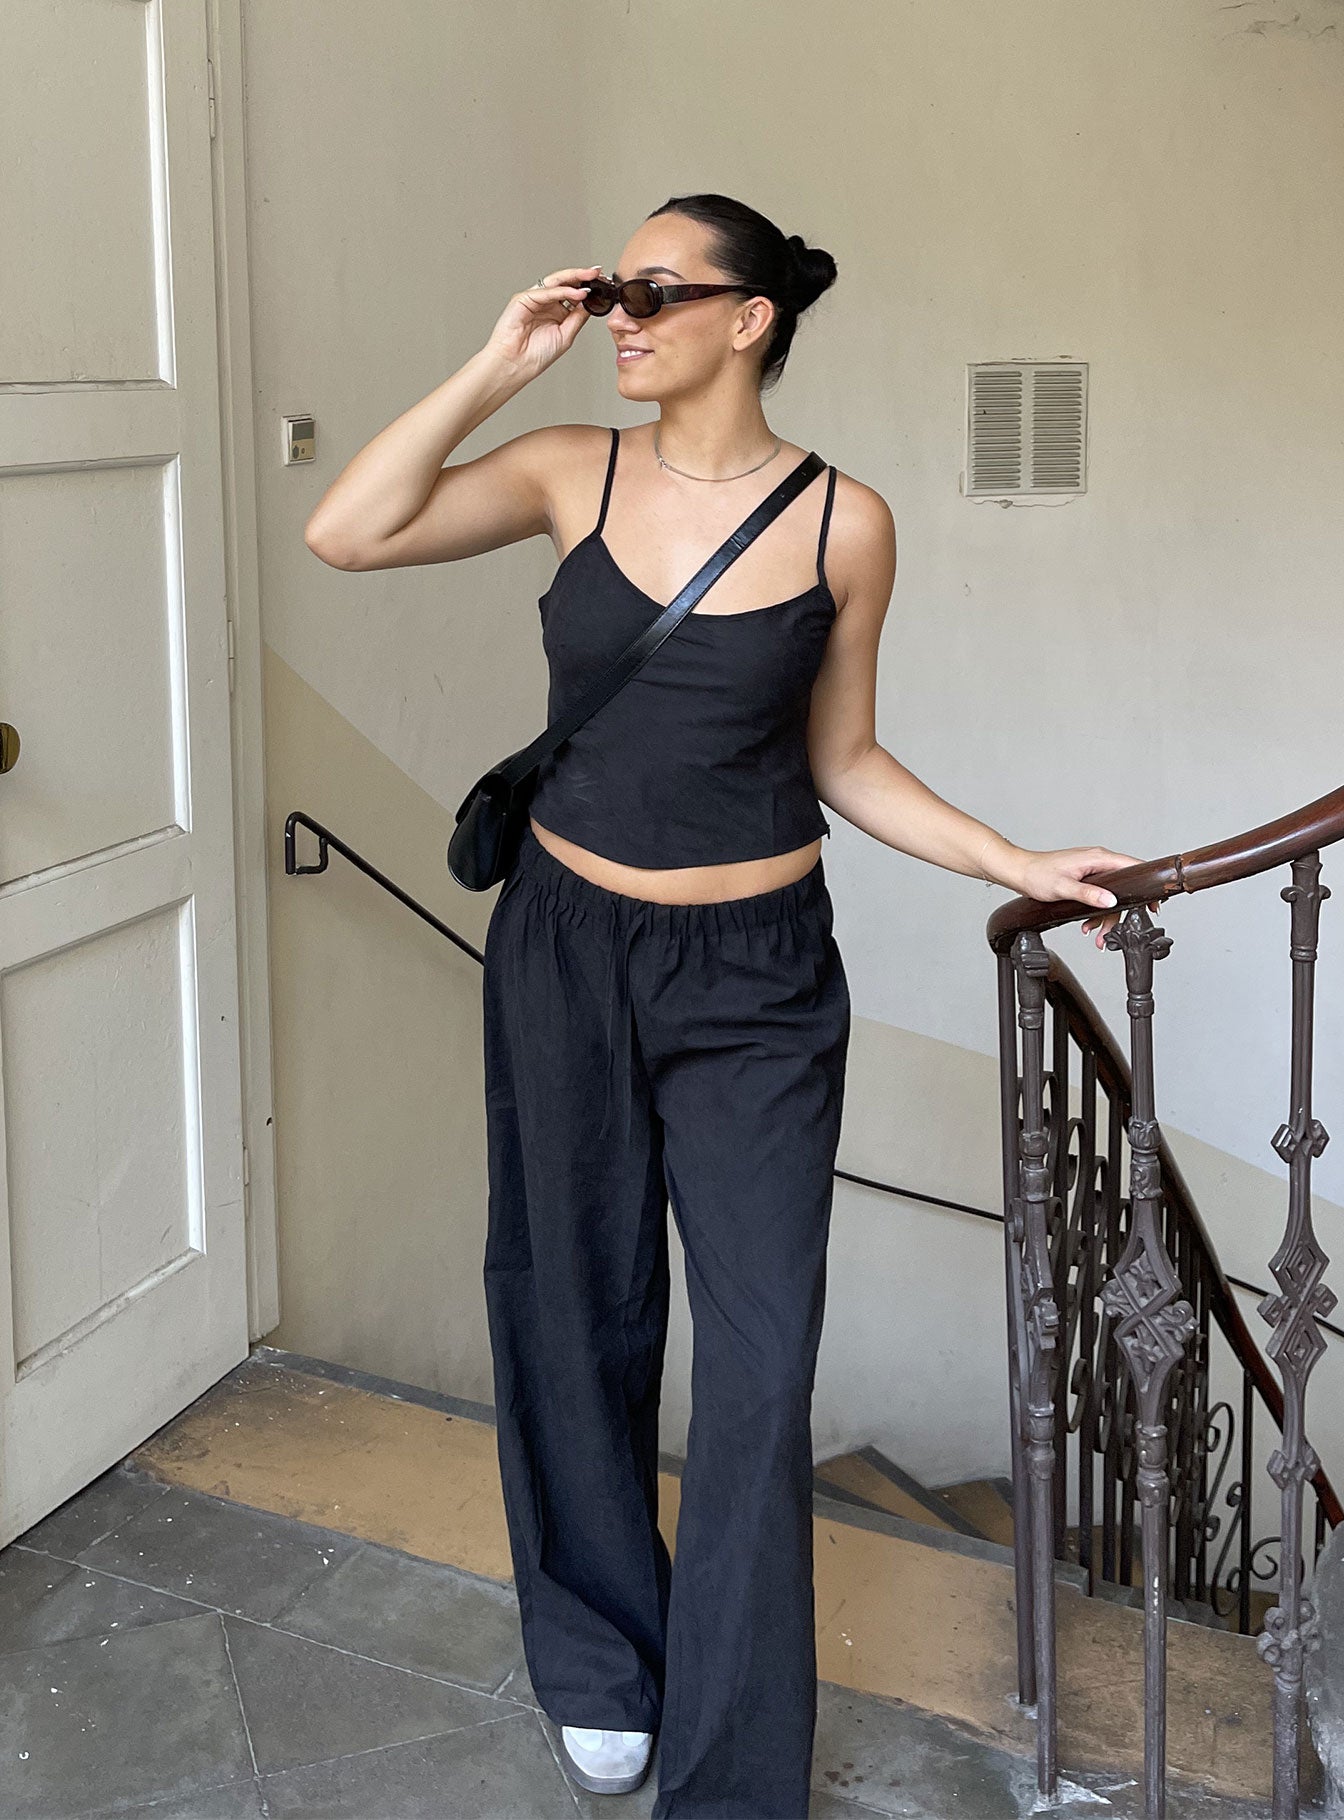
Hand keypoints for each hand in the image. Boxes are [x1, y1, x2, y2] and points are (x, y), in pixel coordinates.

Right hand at [482, 265, 600, 381]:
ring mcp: (534, 299)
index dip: (588, 288)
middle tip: (599, 273)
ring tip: (591, 276)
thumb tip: (591, 303)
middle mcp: (545, 303)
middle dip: (583, 276)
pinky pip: (546, 291)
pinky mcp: (523, 299)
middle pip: (565, 284)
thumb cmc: (535, 355)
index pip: (573, 294)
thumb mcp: (566, 335)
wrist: (515, 365)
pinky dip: (563, 291)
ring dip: (574, 277)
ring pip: (556, 282)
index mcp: (555, 312)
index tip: (604, 285)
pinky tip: (577, 292)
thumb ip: (578, 317)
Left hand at [1017, 847, 1162, 949]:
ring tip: (1095, 935)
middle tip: (1114, 932)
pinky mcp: (1085, 877)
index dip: (1146, 885)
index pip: (1133, 867)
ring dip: (1104, 917)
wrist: (1019, 872)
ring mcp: (1092, 869)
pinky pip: (1099, 896)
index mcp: (1098, 858)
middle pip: (1123, 888)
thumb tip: (1110, 901)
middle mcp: (1098, 861)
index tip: (1153, 903)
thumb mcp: (1063, 888)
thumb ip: (1088, 894)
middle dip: (1118, 913)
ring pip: (1110, 895)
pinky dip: (1095, 912)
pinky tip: (1087, 925)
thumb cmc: (1038, 875)